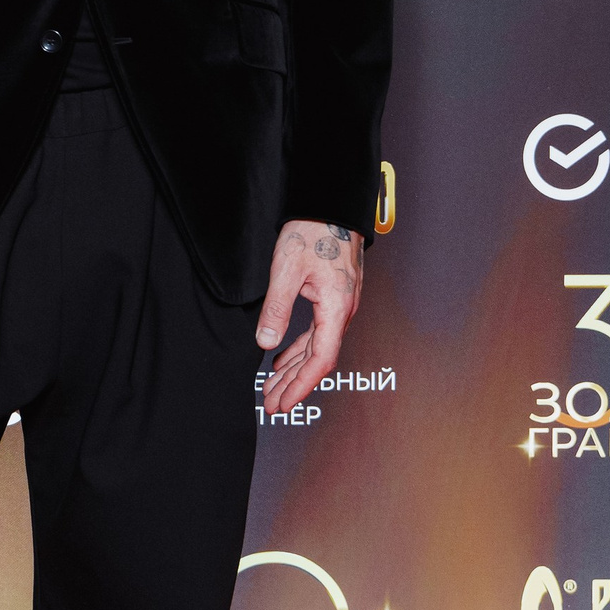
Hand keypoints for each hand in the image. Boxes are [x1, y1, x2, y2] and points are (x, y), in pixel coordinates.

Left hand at [255, 218, 364, 414]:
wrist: (331, 206)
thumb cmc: (313, 231)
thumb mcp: (287, 270)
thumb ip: (277, 308)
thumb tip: (266, 342)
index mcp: (337, 307)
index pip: (321, 359)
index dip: (301, 385)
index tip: (283, 403)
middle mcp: (343, 311)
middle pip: (319, 359)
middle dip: (294, 385)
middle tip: (272, 403)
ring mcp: (340, 305)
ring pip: (317, 347)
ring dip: (294, 369)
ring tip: (272, 388)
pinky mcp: (333, 298)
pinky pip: (317, 332)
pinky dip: (298, 349)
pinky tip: (281, 359)